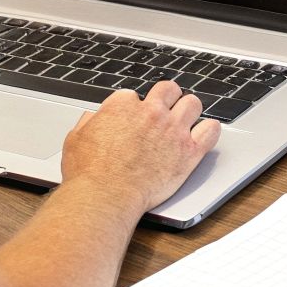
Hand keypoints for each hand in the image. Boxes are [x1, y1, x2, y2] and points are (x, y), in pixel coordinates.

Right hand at [60, 81, 219, 215]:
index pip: (135, 95)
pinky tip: (205, 133)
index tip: (136, 118)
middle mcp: (151, 112)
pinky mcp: (188, 151)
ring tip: (187, 119)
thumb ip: (88, 123)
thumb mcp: (75, 140)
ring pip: (193, 104)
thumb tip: (92, 119)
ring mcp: (172, 130)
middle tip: (167, 109)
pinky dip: (210, 130)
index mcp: (122, 106)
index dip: (135, 108)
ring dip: (189, 110)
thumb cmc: (88, 174)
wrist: (105, 197)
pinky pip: (211, 130)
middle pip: (169, 89)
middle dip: (167, 98)